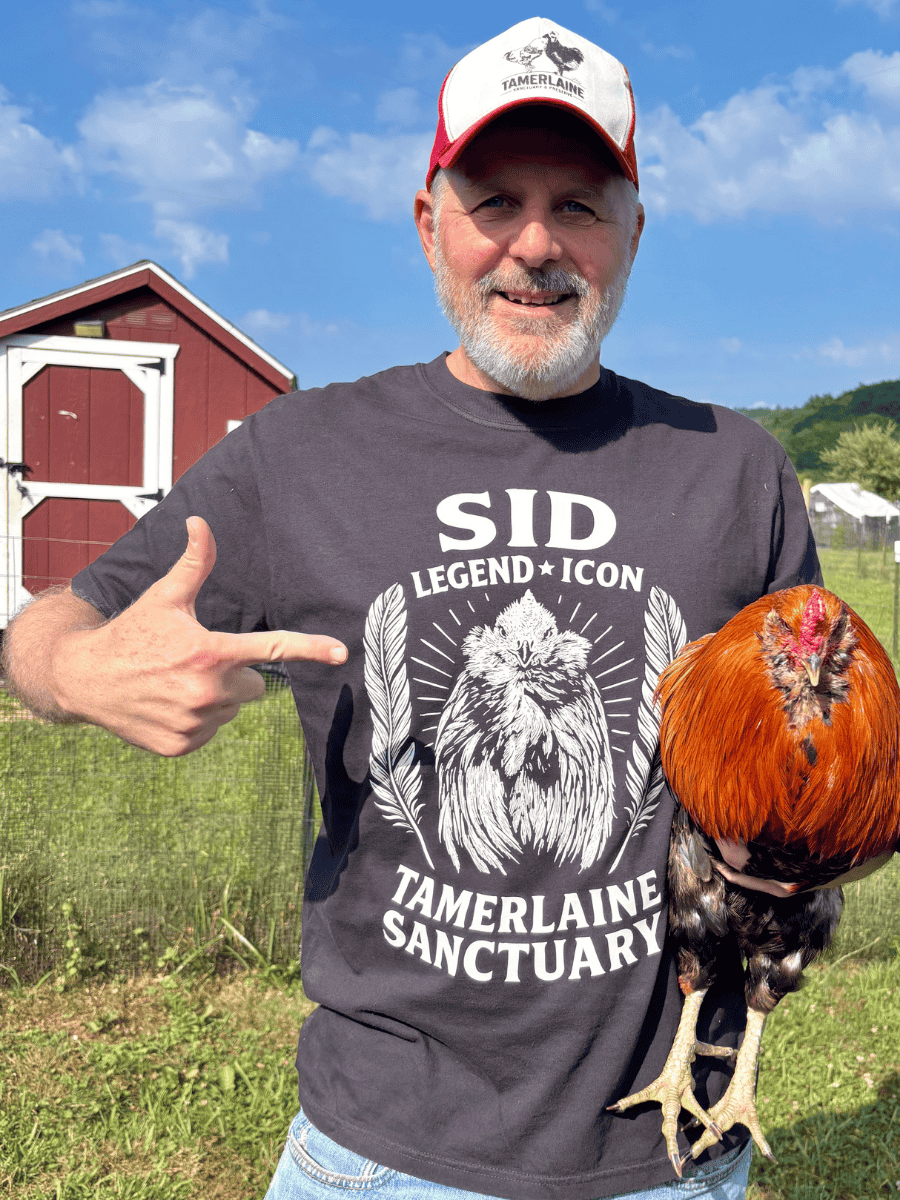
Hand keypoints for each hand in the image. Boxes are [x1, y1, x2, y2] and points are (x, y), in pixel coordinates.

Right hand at [51, 516, 346, 755]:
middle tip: (195, 664)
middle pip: (253, 687)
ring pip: (231, 711)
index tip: (341, 652)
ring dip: (214, 700)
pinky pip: (210, 732)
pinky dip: (195, 721)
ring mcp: (194, 723)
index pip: (270, 648)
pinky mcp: (181, 746)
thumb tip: (200, 522)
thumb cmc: (132, 633)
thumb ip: (193, 563)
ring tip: (175, 685)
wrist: (84, 679)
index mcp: (209, 652)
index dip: (310, 648)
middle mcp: (206, 691)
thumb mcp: (164, 597)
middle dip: (233, 676)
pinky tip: (166, 705)